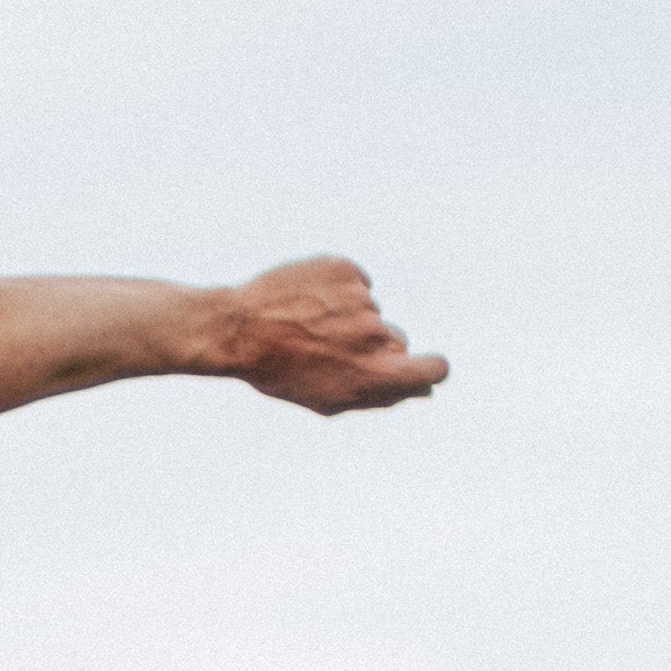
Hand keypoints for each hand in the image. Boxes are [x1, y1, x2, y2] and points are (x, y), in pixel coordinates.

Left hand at [214, 258, 447, 416]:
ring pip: (370, 311)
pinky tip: (306, 301)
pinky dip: (337, 291)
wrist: (234, 328)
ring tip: (305, 325)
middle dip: (372, 346)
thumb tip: (424, 392)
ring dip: (347, 317)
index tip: (420, 366)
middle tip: (327, 348)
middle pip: (398, 340)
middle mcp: (373, 336)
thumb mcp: (327, 400)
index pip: (436, 369)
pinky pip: (356, 283)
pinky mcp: (345, 270)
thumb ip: (381, 397)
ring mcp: (360, 300)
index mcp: (373, 374)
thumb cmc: (279, 371)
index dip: (431, 367)